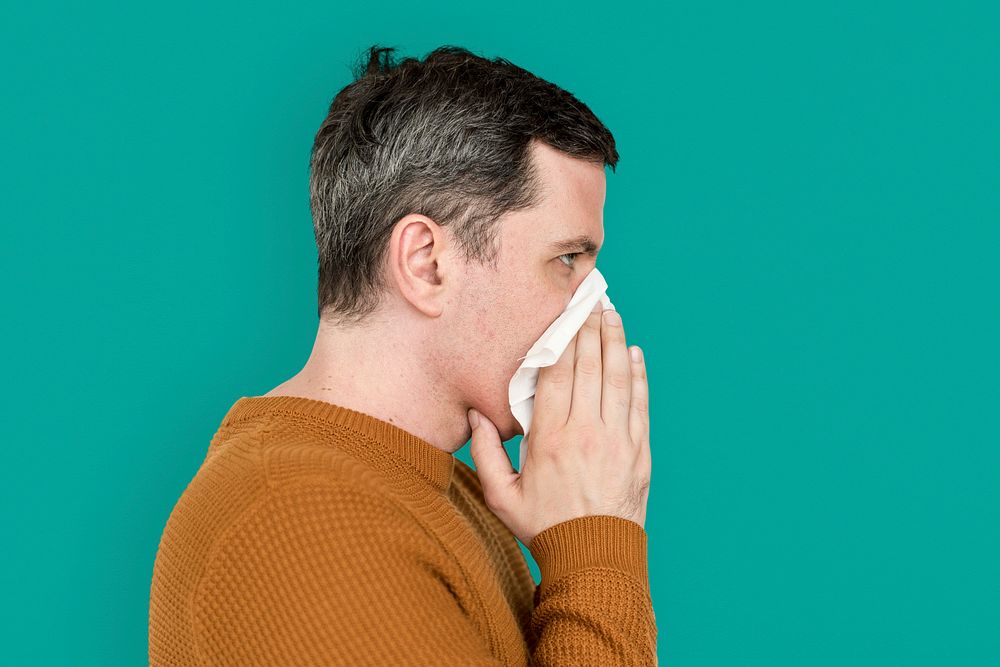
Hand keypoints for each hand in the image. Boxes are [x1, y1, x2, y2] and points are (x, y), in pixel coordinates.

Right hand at [468, 301, 650, 546]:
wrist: (593, 556)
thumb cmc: (544, 526)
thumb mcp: (501, 495)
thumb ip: (485, 452)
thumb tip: (475, 415)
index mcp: (550, 438)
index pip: (556, 375)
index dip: (561, 338)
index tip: (563, 312)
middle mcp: (585, 431)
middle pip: (588, 367)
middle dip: (589, 328)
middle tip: (590, 299)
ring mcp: (617, 439)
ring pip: (616, 379)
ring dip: (614, 342)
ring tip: (611, 314)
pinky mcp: (639, 450)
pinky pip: (639, 403)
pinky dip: (637, 375)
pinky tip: (633, 353)